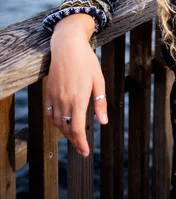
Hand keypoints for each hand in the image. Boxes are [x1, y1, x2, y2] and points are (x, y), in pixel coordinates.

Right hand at [44, 30, 108, 155]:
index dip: (81, 143)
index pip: (78, 129)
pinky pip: (50, 113)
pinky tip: (63, 122)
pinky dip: (56, 122)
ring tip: (74, 136)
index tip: (85, 152)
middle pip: (67, 129)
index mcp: (79, 98)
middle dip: (75, 141)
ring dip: (65, 132)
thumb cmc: (86, 61)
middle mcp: (65, 100)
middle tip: (82, 148)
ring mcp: (55, 97)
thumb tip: (103, 122)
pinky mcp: (48, 92)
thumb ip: (100, 102)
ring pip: (58, 123)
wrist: (67, 46)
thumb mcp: (98, 80)